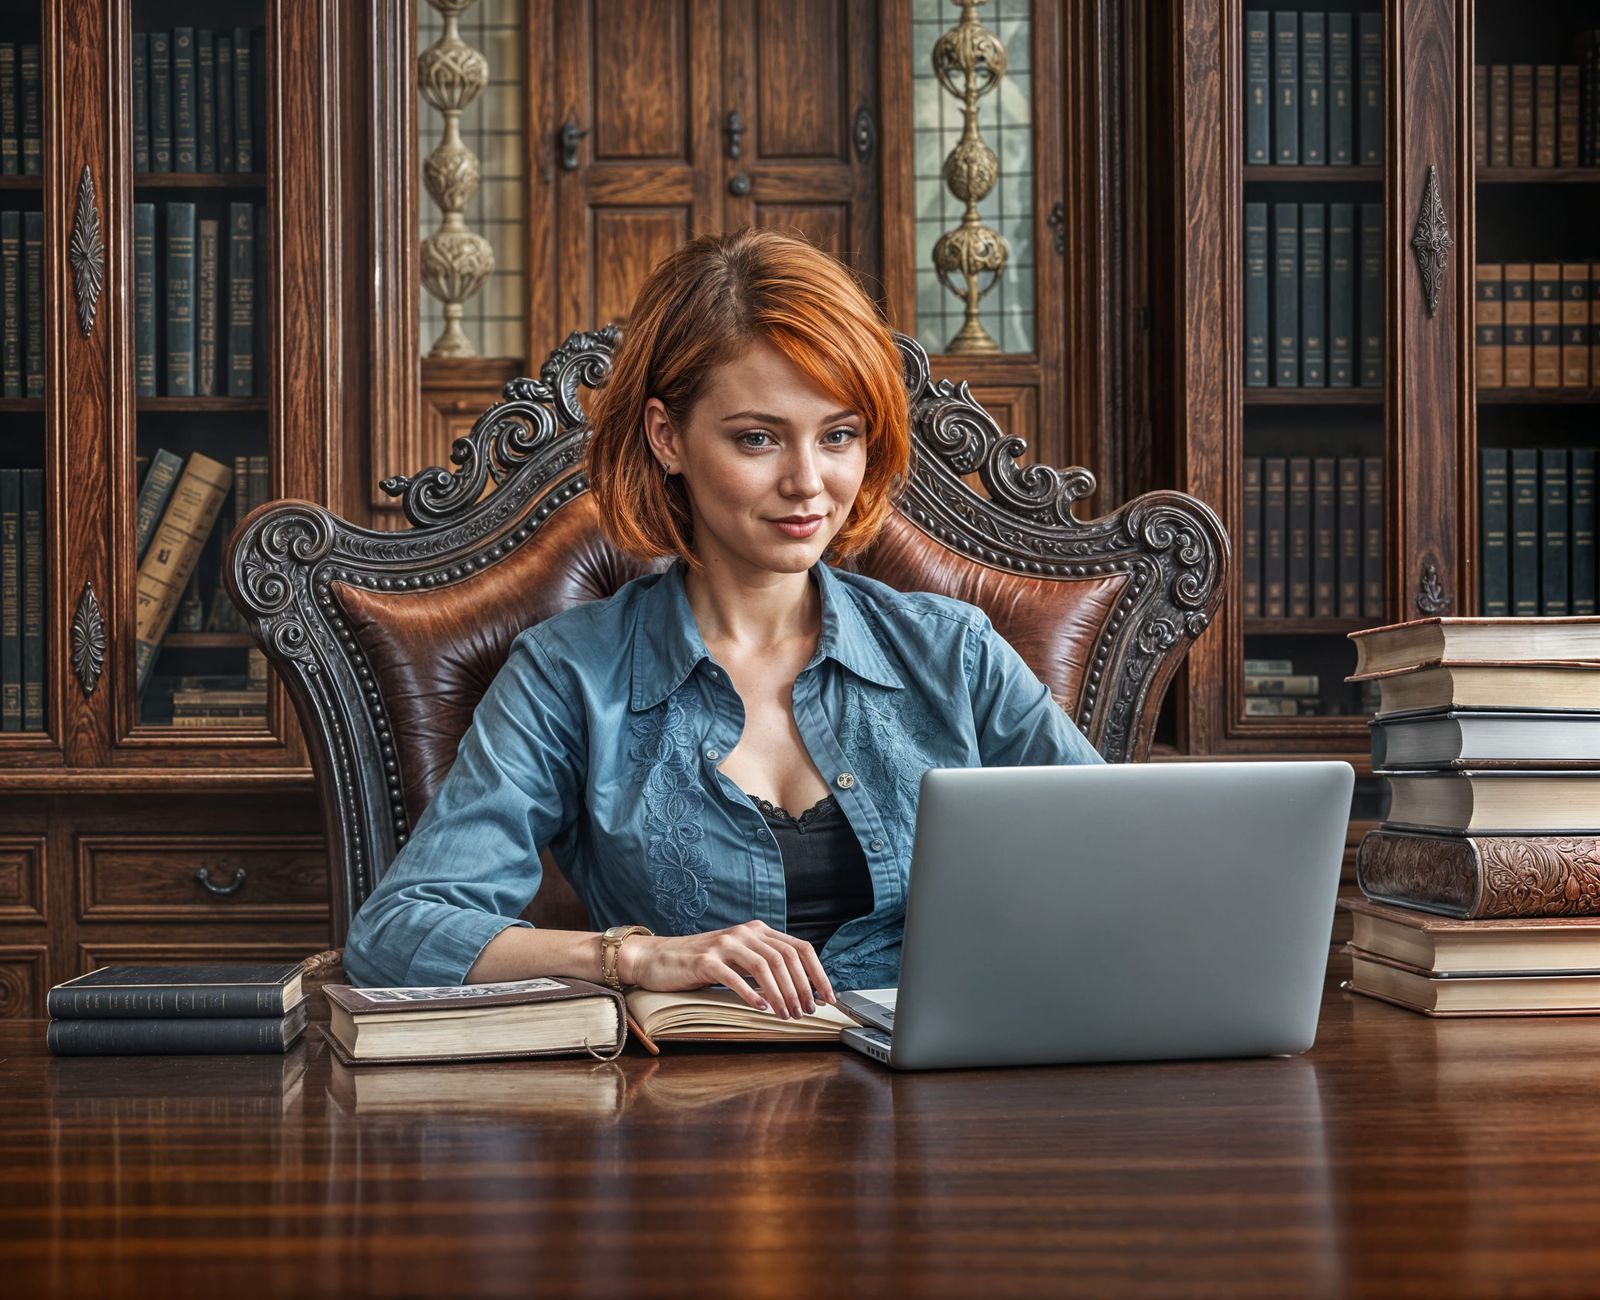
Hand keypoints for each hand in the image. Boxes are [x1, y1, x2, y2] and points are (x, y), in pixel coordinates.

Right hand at [615, 920, 834, 1018]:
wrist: (658, 958)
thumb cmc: (702, 963)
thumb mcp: (739, 959)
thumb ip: (764, 964)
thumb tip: (801, 989)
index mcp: (758, 930)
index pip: (800, 948)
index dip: (818, 973)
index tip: (828, 997)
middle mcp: (745, 932)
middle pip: (786, 958)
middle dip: (801, 988)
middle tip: (806, 1012)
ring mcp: (724, 944)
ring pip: (765, 966)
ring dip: (781, 994)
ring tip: (788, 1015)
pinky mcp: (705, 959)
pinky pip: (734, 976)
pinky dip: (752, 993)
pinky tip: (762, 1008)